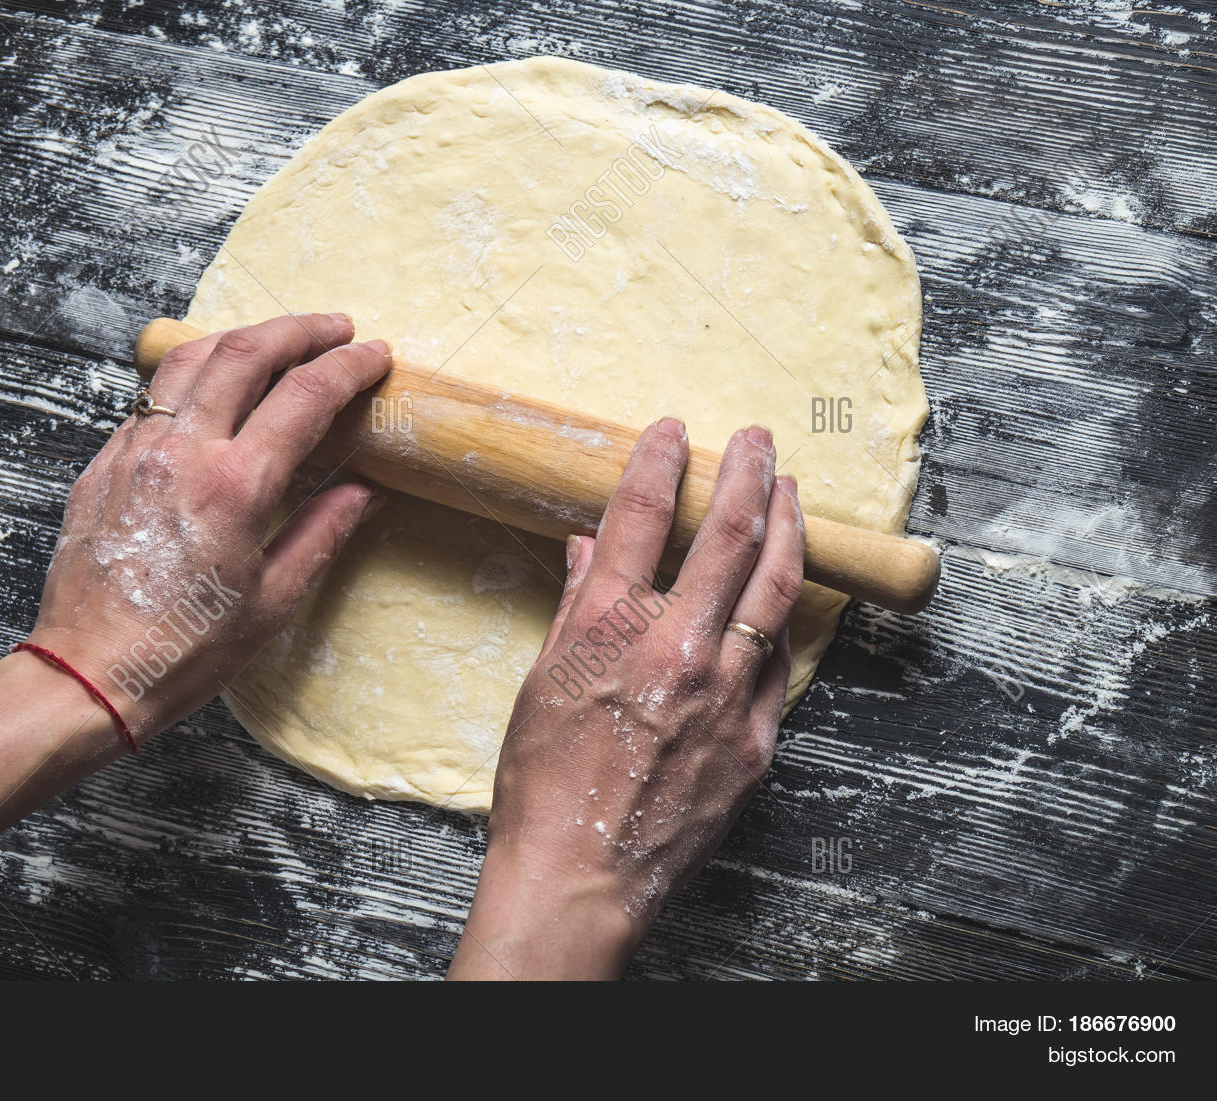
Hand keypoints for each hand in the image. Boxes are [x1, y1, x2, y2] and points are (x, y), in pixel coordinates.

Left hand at [27, 312, 391, 743]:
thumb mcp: (273, 602)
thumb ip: (321, 533)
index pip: (304, 396)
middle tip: (335, 330)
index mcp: (235, 486)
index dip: (348, 367)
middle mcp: (181, 453)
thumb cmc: (183, 651)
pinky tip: (211, 390)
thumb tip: (361, 491)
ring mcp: (134, 452)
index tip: (374, 356)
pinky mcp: (102, 466)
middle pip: (244, 353)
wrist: (89, 675)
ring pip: (188, 360)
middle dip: (299, 330)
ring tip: (276, 342)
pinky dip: (192, 376)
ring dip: (241, 338)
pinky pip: (151, 399)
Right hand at [450, 420, 804, 978]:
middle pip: (729, 536)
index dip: (661, 462)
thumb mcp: (540, 682)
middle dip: (749, 474)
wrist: (579, 875)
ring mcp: (725, 694)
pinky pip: (777, 662)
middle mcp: (675, 649)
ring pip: (775, 590)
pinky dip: (778, 618)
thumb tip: (589, 549)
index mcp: (608, 628)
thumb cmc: (543, 784)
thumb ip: (576, 607)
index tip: (674, 432)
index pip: (642, 516)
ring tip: (793, 493)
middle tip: (757, 440)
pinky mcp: (755, 739)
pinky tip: (780, 595)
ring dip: (789, 530)